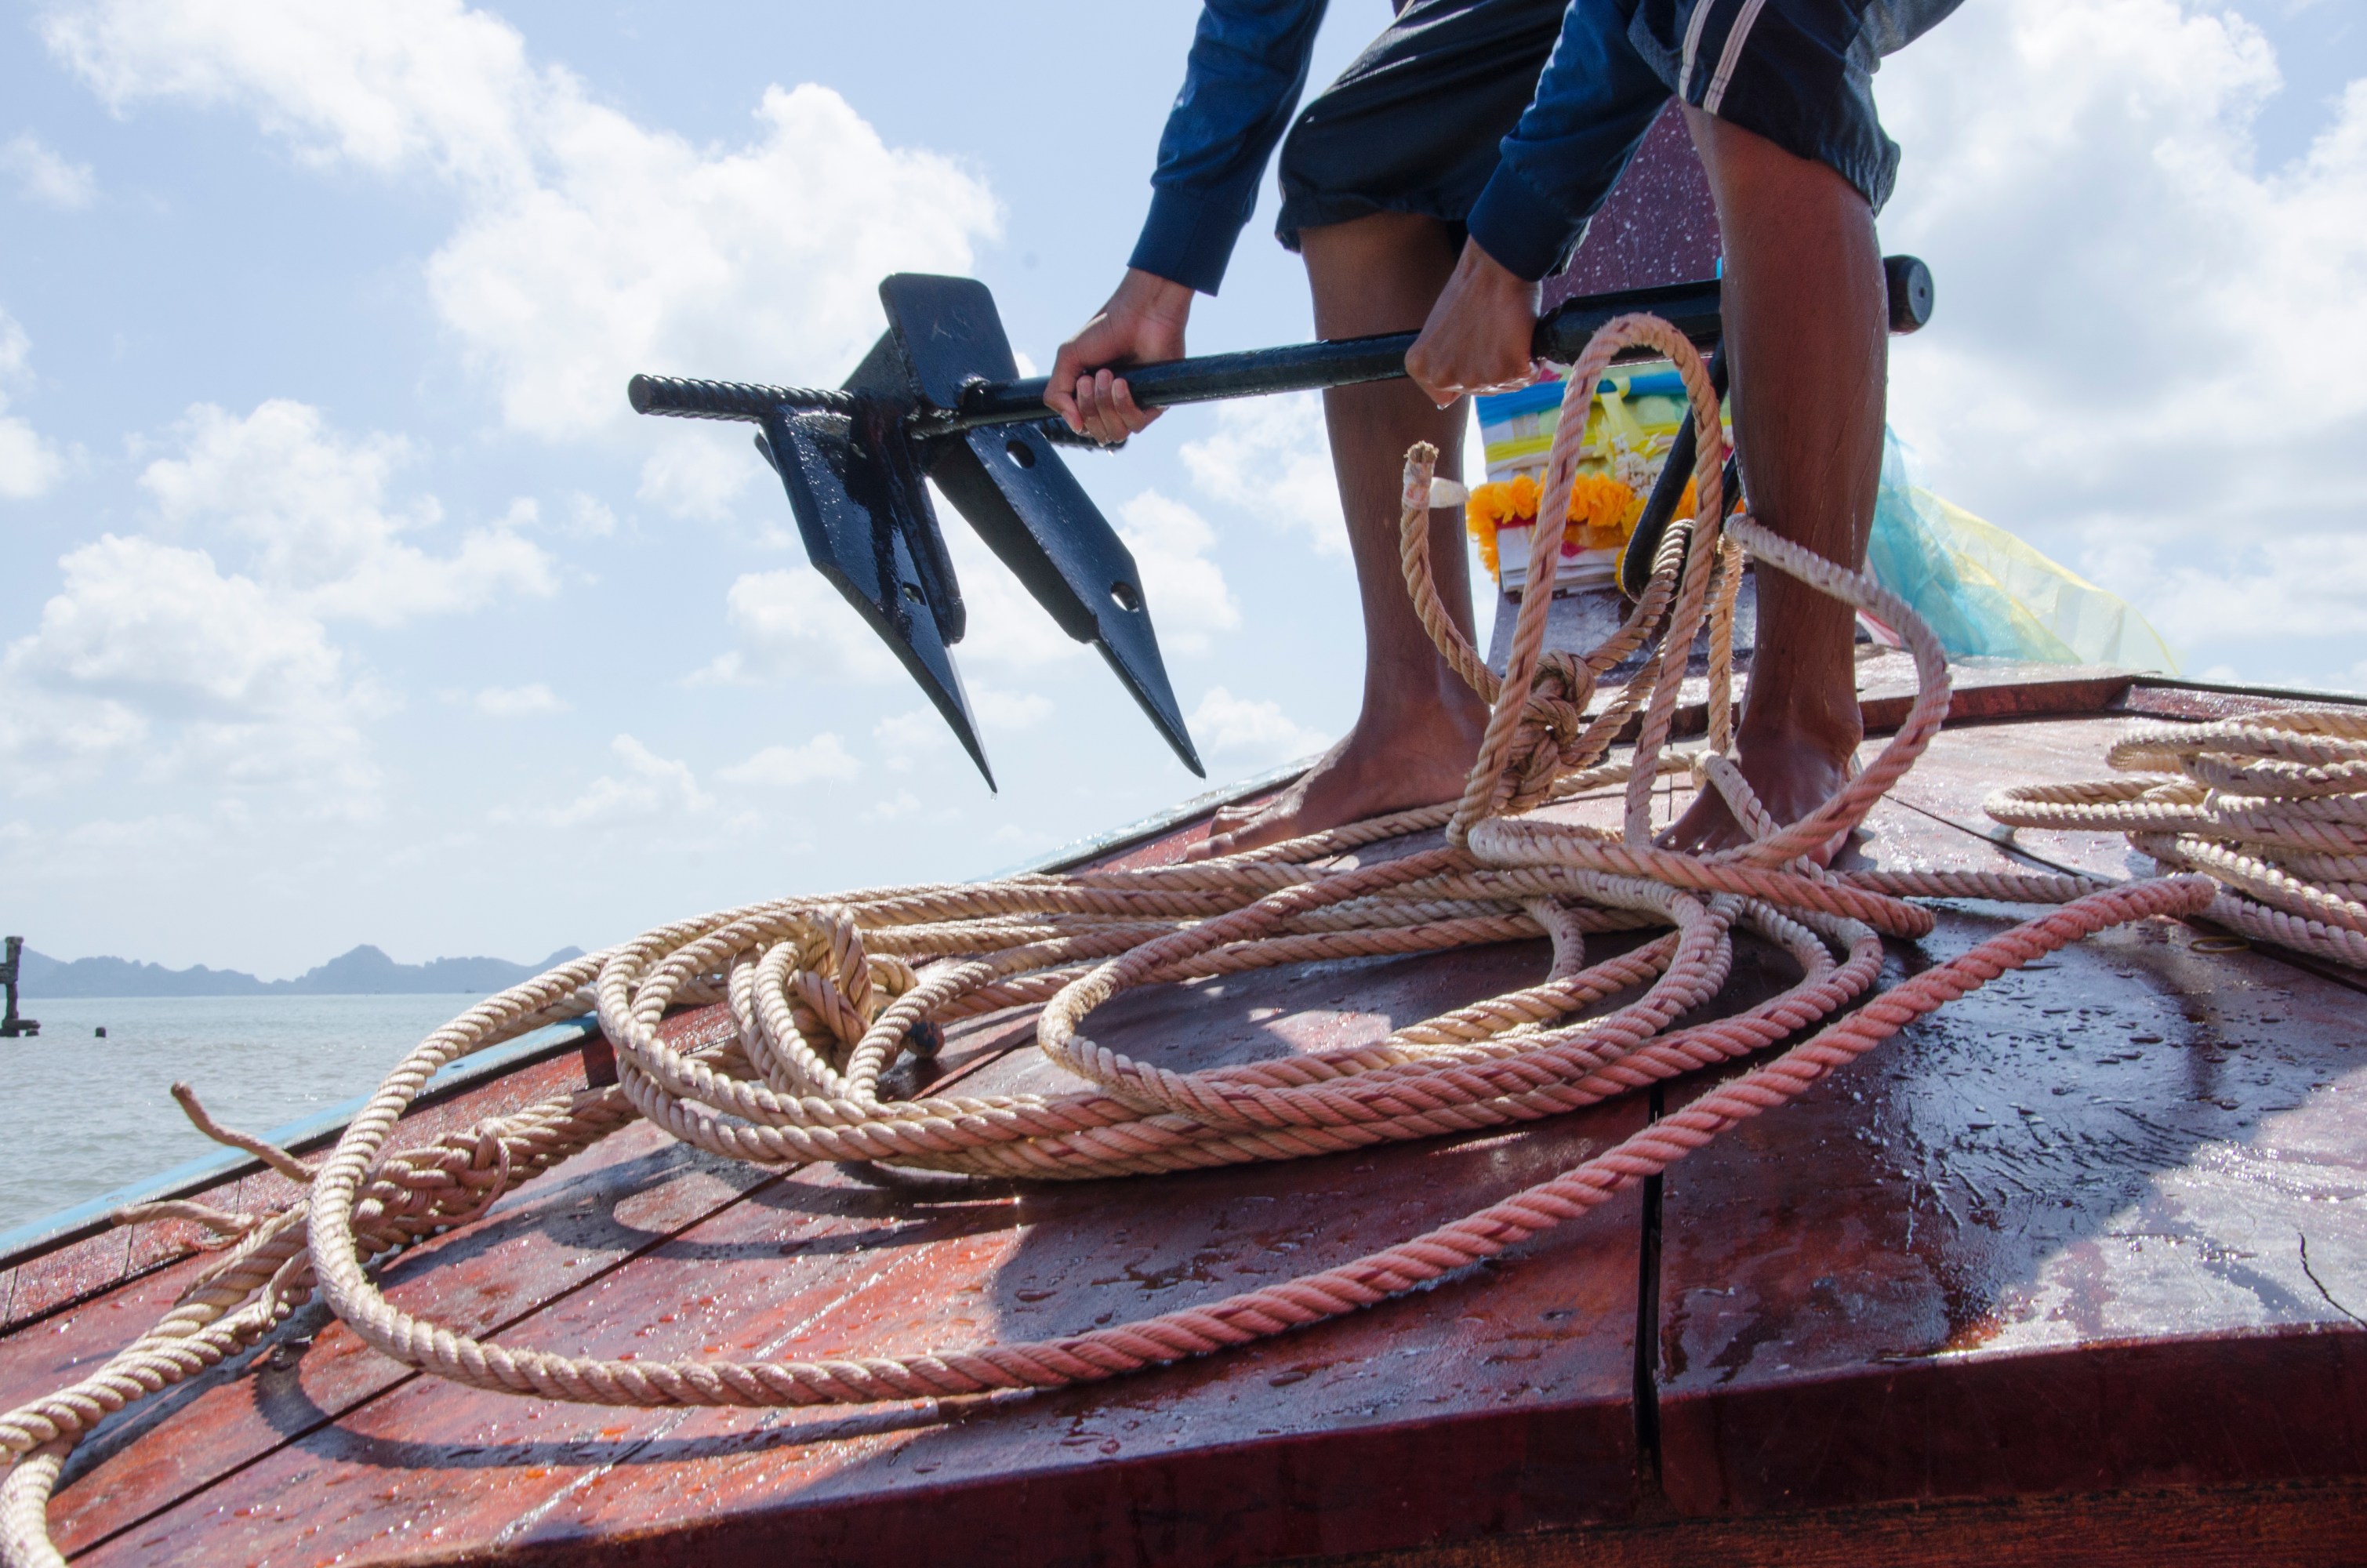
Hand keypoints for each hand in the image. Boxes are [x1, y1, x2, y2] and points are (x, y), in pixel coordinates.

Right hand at [1045, 268, 1192, 443]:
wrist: (1140, 313)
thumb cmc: (1106, 330)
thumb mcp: (1068, 358)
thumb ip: (1056, 393)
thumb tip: (1074, 426)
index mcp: (1094, 396)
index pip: (1083, 426)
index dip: (1076, 413)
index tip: (1079, 382)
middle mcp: (1115, 404)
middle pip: (1098, 433)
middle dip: (1089, 407)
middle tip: (1091, 378)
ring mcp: (1136, 405)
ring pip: (1117, 433)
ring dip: (1105, 405)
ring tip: (1107, 375)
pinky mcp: (1155, 404)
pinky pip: (1136, 424)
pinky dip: (1124, 405)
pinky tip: (1122, 383)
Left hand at [1405, 238, 1540, 406]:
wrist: (1495, 265)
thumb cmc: (1470, 291)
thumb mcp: (1438, 332)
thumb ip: (1440, 363)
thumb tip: (1445, 402)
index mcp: (1421, 367)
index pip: (1446, 396)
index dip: (1466, 369)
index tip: (1469, 343)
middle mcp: (1443, 377)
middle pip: (1480, 390)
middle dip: (1491, 366)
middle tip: (1492, 331)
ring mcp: (1475, 376)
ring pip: (1505, 385)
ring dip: (1513, 362)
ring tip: (1505, 330)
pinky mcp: (1507, 370)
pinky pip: (1528, 376)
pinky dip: (1532, 358)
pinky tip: (1520, 334)